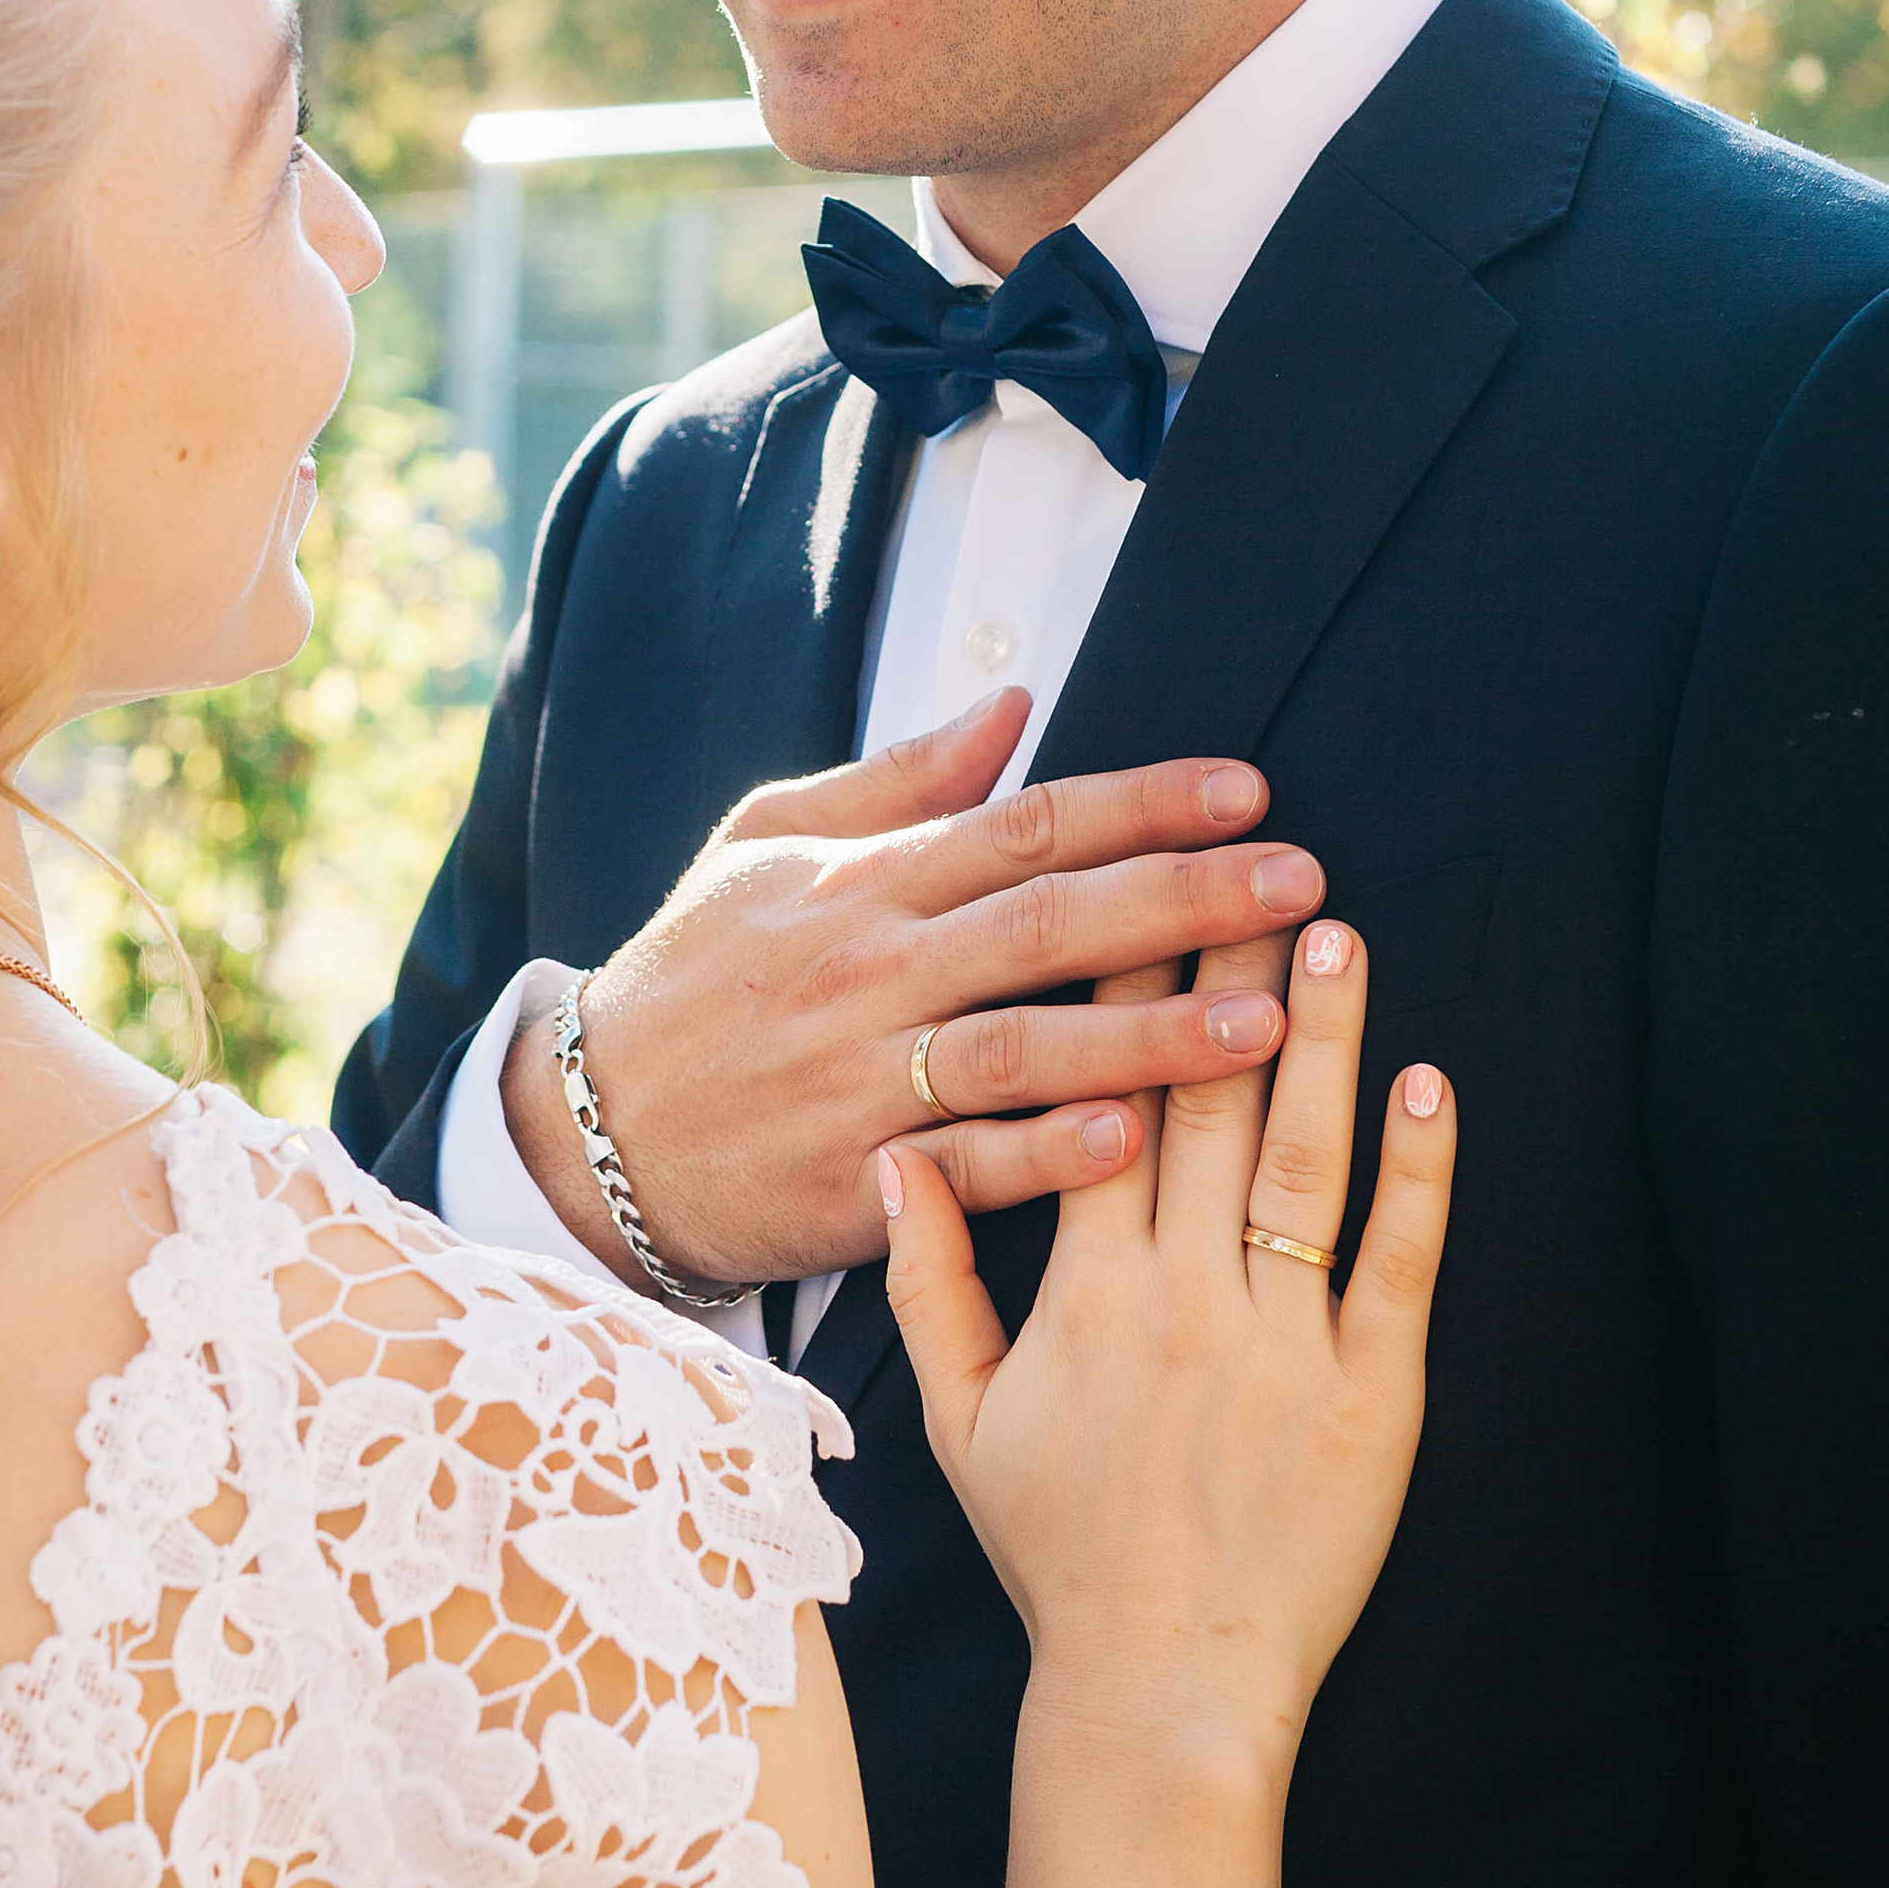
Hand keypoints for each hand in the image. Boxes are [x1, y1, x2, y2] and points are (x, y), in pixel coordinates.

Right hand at [502, 687, 1325, 1283]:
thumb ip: (896, 778)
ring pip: (1026, 1045)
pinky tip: (1135, 1138)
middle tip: (1300, 882)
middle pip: (1049, 921)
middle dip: (1185, 898)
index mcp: (861, 883)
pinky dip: (1049, 1152)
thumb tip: (1012, 706)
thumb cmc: (691, 981)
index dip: (1143, 803)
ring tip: (1264, 1024)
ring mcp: (863, 1078)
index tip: (1249, 790)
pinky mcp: (856, 1181)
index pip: (1025, 824)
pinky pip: (968, 1168)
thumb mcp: (763, 845)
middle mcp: (870, 971)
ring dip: (1151, 1033)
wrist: (588, 1135)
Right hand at [884, 915, 1452, 1780]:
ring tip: (1335, 931)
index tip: (1133, 900)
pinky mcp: (1372, 1390)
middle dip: (1229, 973)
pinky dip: (1418, 1166)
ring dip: (1323, 1036)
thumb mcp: (958, 1421)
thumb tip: (898, 1162)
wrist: (1157, 1689)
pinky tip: (1427, 1080)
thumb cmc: (1058, 1553)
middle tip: (1255, 867)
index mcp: (1083, 1291)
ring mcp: (1283, 1340)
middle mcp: (1182, 1295)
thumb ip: (926, 1283)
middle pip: (1208, 1100)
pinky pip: (1398, 1256)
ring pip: (1303, 1155)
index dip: (1119, 994)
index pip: (1099, 1103)